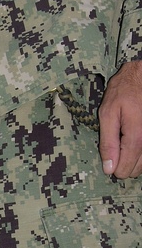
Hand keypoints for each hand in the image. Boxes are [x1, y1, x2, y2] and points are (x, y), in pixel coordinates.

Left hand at [99, 61, 141, 178]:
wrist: (140, 77)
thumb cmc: (123, 92)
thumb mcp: (108, 114)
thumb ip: (108, 142)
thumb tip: (109, 167)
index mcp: (136, 134)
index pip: (127, 166)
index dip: (116, 170)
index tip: (109, 166)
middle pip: (138, 168)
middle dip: (124, 165)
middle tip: (115, 151)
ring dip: (134, 161)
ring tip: (123, 147)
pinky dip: (140, 154)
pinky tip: (132, 146)